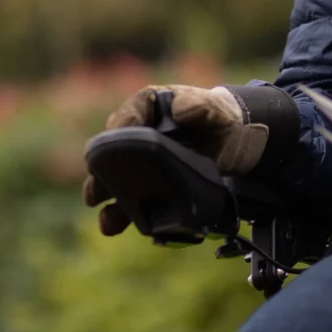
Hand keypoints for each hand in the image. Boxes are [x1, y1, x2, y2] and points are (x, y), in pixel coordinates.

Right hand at [83, 84, 268, 235]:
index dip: (123, 127)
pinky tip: (116, 226)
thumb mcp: (217, 108)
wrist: (234, 141)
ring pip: (113, 178)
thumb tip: (180, 109)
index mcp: (149, 106)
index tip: (119, 140)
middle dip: (102, 169)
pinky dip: (121, 213)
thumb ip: (202, 106)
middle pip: (111, 150)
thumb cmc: (220, 117)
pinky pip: (129, 199)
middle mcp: (136, 133)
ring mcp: (139, 162)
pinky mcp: (148, 185)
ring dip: (105, 196)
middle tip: (97, 188)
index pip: (130, 114)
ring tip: (105, 215)